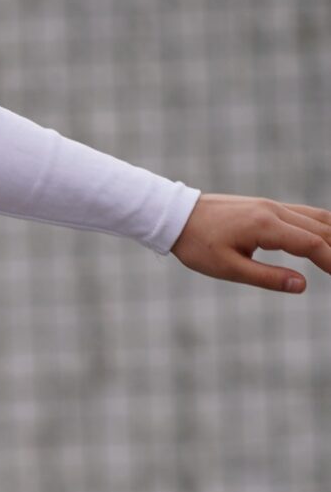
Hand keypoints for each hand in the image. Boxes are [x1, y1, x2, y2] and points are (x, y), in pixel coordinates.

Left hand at [172, 193, 330, 293]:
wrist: (176, 215)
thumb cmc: (198, 245)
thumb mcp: (229, 269)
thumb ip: (267, 278)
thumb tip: (302, 285)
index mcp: (265, 226)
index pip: (311, 243)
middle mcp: (274, 210)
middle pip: (321, 228)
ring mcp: (272, 205)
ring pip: (316, 217)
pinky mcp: (267, 206)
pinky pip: (304, 214)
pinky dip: (321, 226)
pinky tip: (327, 236)